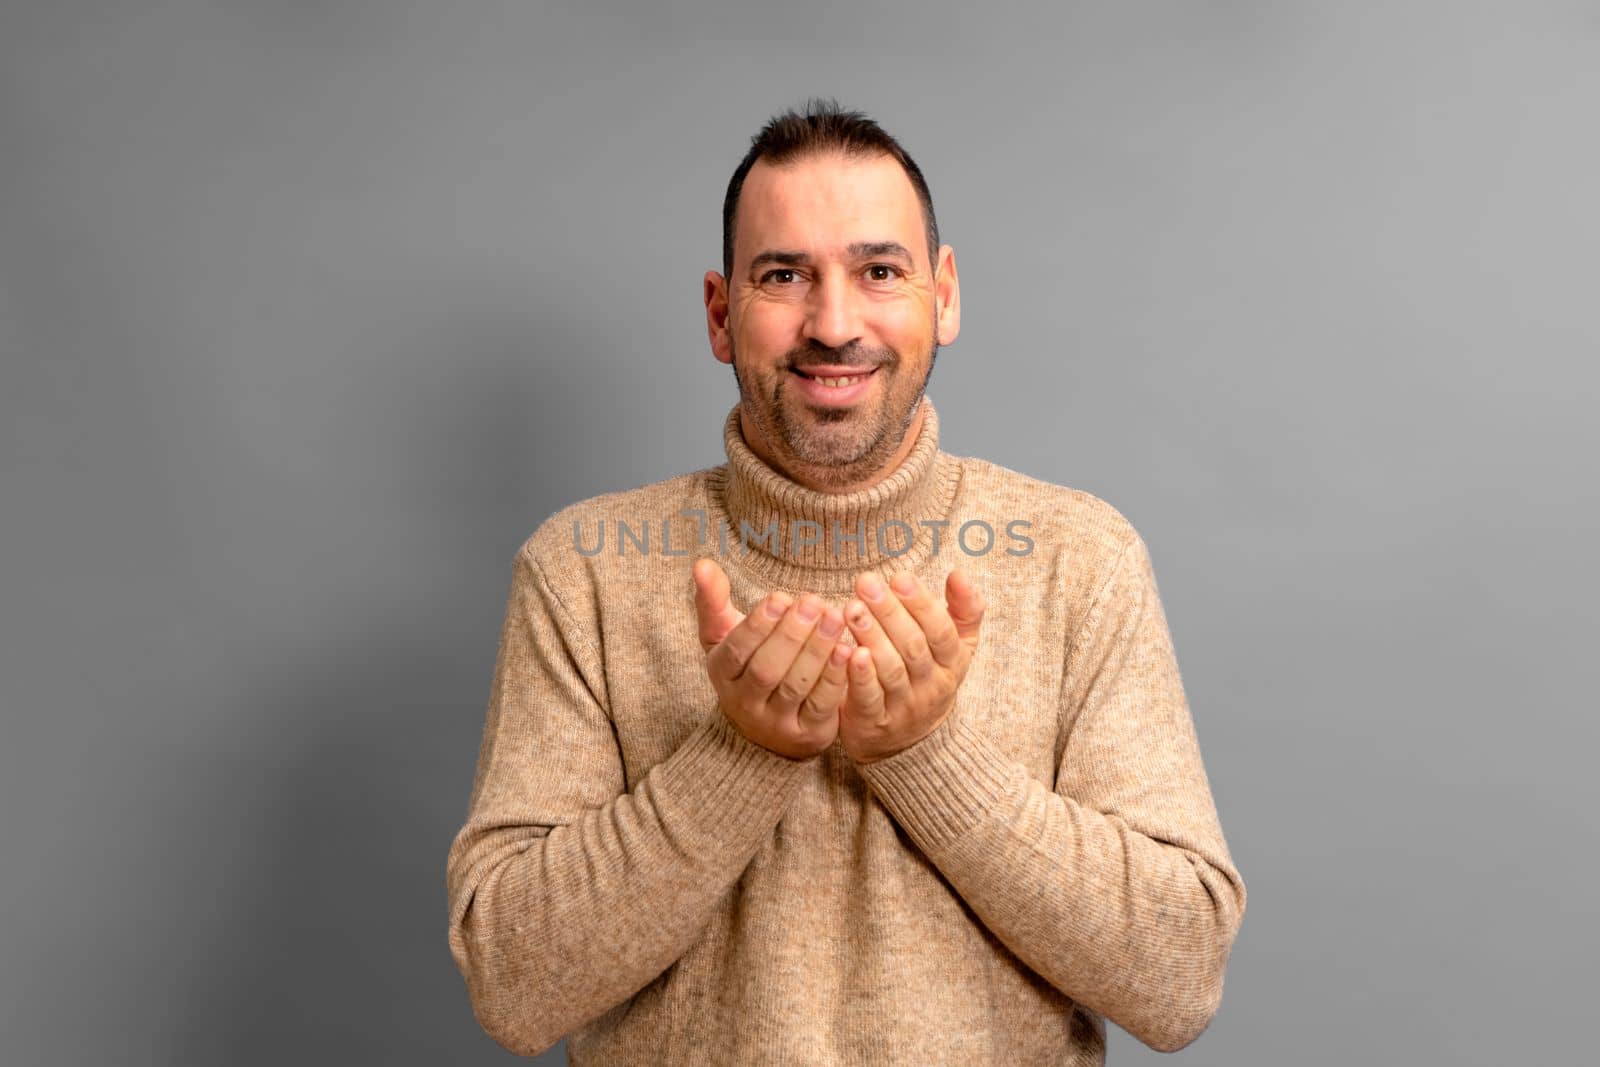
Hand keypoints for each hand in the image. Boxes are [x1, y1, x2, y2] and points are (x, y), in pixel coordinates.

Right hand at [694, 558, 851, 759]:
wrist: (766, 728)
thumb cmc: (747, 665)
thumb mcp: (725, 635)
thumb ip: (713, 600)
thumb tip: (702, 563)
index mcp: (722, 674)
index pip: (737, 651)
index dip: (758, 625)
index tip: (781, 597)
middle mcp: (744, 703)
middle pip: (766, 670)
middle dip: (791, 635)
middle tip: (814, 602)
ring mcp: (776, 723)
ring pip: (795, 686)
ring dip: (817, 650)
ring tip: (836, 617)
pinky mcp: (807, 734)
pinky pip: (821, 705)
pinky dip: (835, 677)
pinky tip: (850, 650)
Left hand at [839, 569, 984, 763]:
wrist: (914, 744)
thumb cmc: (930, 678)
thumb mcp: (958, 648)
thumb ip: (964, 610)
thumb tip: (959, 574)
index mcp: (952, 662)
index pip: (941, 631)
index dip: (921, 603)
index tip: (899, 577)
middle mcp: (932, 685)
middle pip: (913, 646)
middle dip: (889, 612)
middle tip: (866, 583)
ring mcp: (904, 706)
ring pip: (891, 669)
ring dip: (871, 636)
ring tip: (851, 608)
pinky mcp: (874, 722)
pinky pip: (869, 698)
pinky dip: (860, 675)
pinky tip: (849, 651)